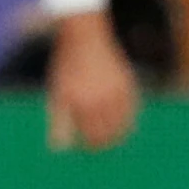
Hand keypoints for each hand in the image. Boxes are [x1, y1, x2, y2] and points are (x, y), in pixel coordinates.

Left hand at [44, 8, 139, 153]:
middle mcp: (101, 99)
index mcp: (81, 103)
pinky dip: (128, 120)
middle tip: (98, 147)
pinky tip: (121, 124)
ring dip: (117, 135)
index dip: (89, 146)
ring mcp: (117, 92)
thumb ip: (58, 122)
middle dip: (103, 143)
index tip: (86, 148)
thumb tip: (58, 149)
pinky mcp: (128, 85)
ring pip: (123, 124)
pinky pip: (132, 110)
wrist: (85, 39)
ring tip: (110, 140)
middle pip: (107, 133)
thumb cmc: (66, 69)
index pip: (90, 136)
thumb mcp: (57, 94)